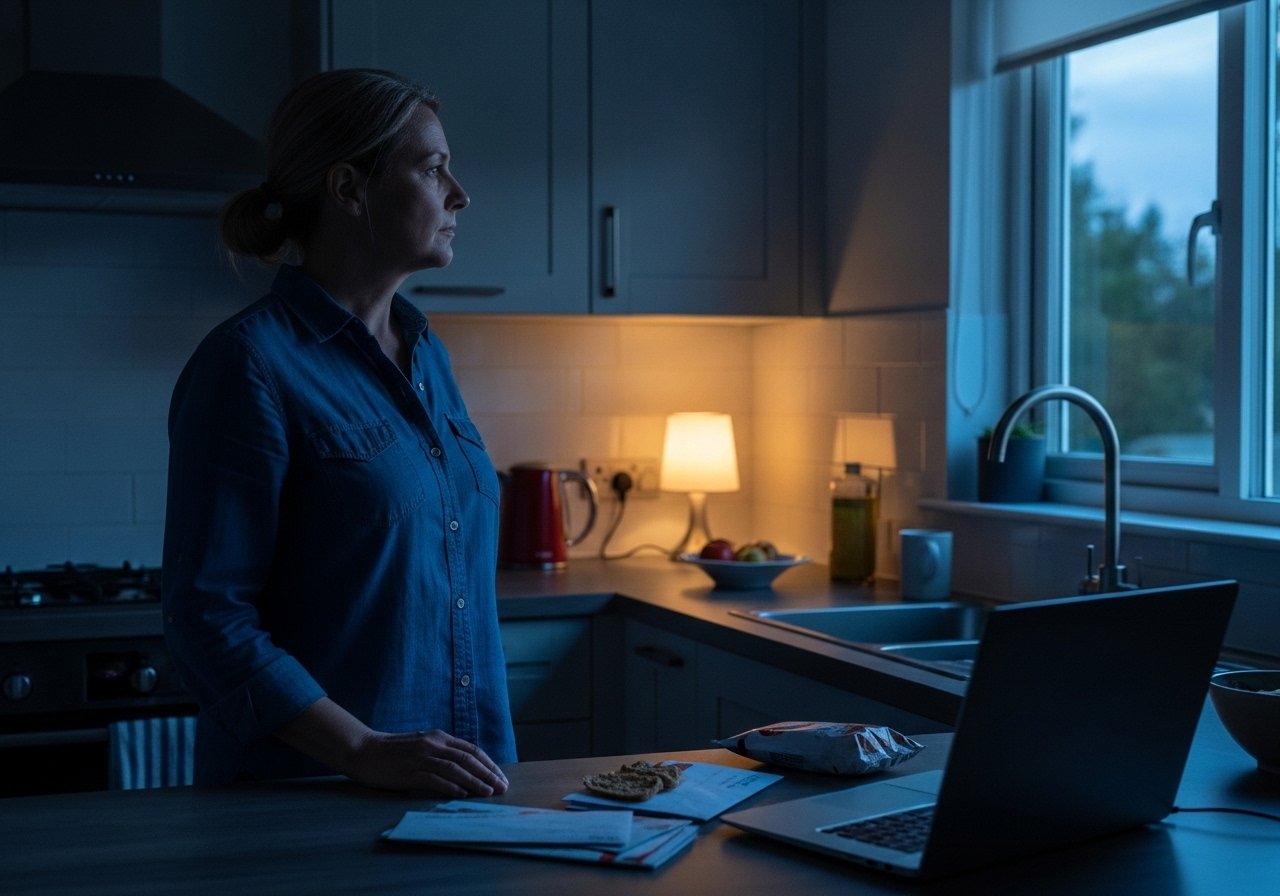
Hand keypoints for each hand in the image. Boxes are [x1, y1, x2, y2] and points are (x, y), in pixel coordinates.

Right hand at [347, 728, 509, 797]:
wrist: (364, 750)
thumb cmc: (394, 750)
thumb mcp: (423, 744)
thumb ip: (442, 752)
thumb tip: (467, 767)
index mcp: (438, 737)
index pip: (471, 750)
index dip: (489, 764)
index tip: (501, 777)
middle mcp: (433, 744)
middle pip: (468, 759)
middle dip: (488, 774)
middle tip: (502, 787)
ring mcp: (421, 758)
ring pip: (455, 769)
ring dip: (475, 782)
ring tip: (488, 792)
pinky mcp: (409, 773)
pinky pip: (435, 780)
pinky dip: (451, 787)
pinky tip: (463, 794)